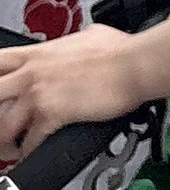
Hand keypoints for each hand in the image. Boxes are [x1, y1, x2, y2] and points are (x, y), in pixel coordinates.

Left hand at [0, 28, 149, 161]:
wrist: (137, 64)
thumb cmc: (120, 50)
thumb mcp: (90, 34)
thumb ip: (75, 41)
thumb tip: (84, 39)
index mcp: (37, 53)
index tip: (0, 93)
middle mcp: (32, 73)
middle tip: (3, 126)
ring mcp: (39, 94)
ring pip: (2, 126)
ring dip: (5, 142)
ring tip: (12, 149)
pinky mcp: (53, 115)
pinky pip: (28, 143)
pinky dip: (27, 153)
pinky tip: (32, 155)